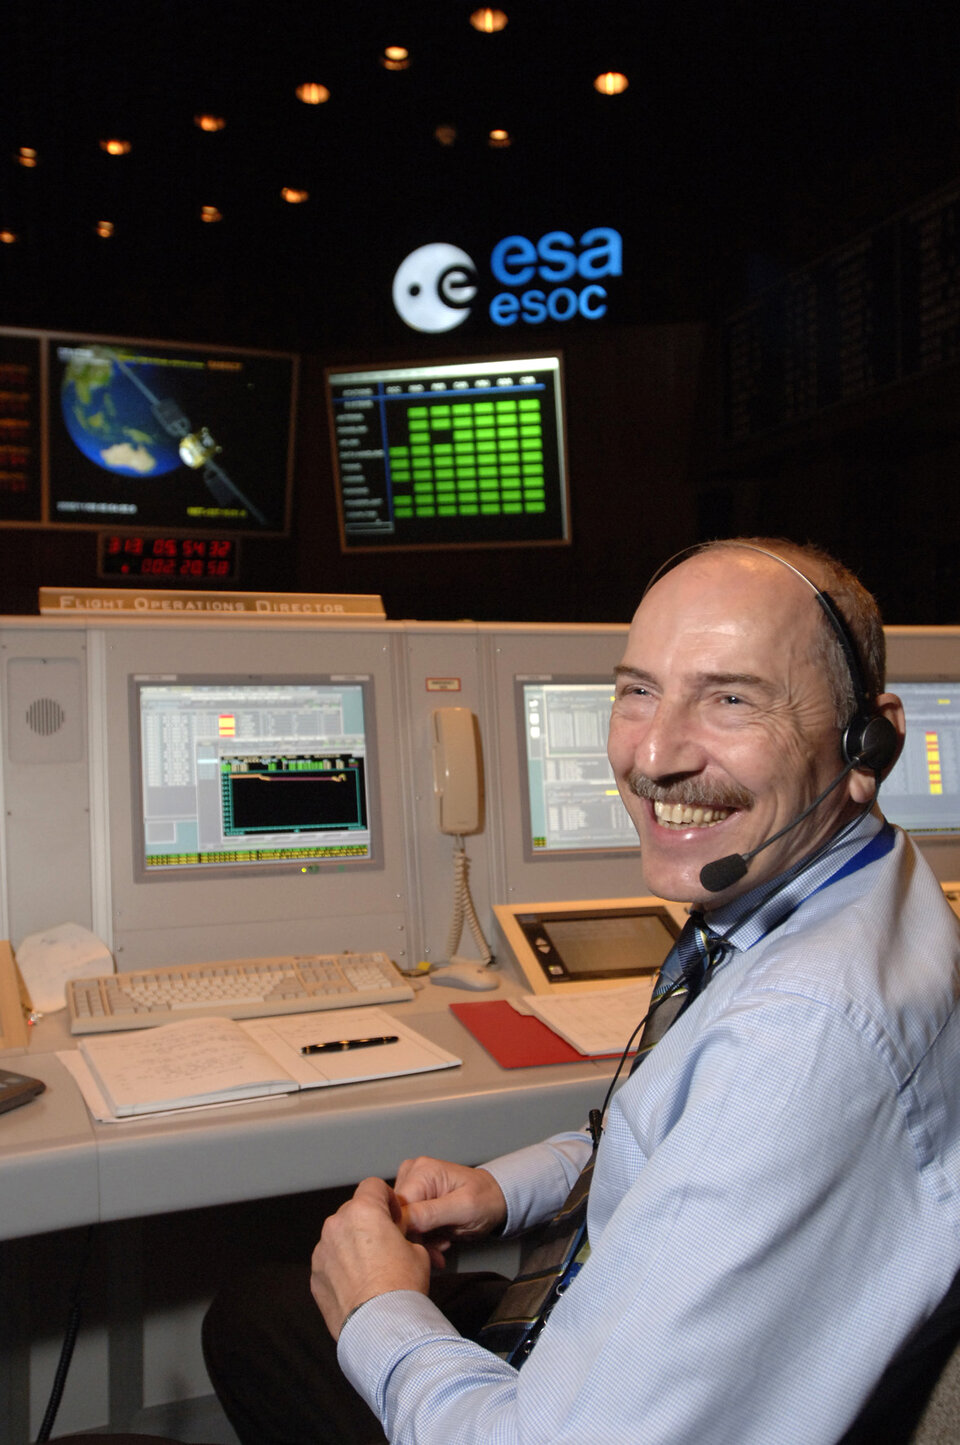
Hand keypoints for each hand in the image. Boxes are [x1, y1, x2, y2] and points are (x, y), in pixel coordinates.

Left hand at [310, 1176, 430, 1339]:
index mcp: (363, 1211)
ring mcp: (322, 1251)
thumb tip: (396, 1238)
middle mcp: (337, 1225)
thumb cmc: (401, 1288)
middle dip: (368, 1223)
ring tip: (372, 1270)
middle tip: (385, 1245)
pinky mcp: (315, 1275)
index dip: (387, 1199)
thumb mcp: (418, 1251)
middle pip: (353, 1210)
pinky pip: (329, 1261)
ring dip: (352, 1245)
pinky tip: (359, 1285)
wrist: (381, 1328)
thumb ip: (401, 1234)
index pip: (372, 1186)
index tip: (394, 1217)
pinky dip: (341, 1267)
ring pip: (339, 1236)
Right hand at [393, 1156, 506, 1258]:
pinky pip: (410, 1226)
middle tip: (439, 1251)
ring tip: (443, 1244)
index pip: (398, 1209)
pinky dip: (424, 1240)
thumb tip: (400, 1220)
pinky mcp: (414, 1201)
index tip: (425, 1250)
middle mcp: (412, 1174)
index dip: (408, 1234)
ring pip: (403, 1225)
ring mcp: (412, 1187)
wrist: (496, 1200)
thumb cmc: (486, 1199)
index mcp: (422, 1171)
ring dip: (423, 1242)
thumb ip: (431, 1214)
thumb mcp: (463, 1208)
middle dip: (418, 1240)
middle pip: (399, 1218)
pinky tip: (439, 1241)